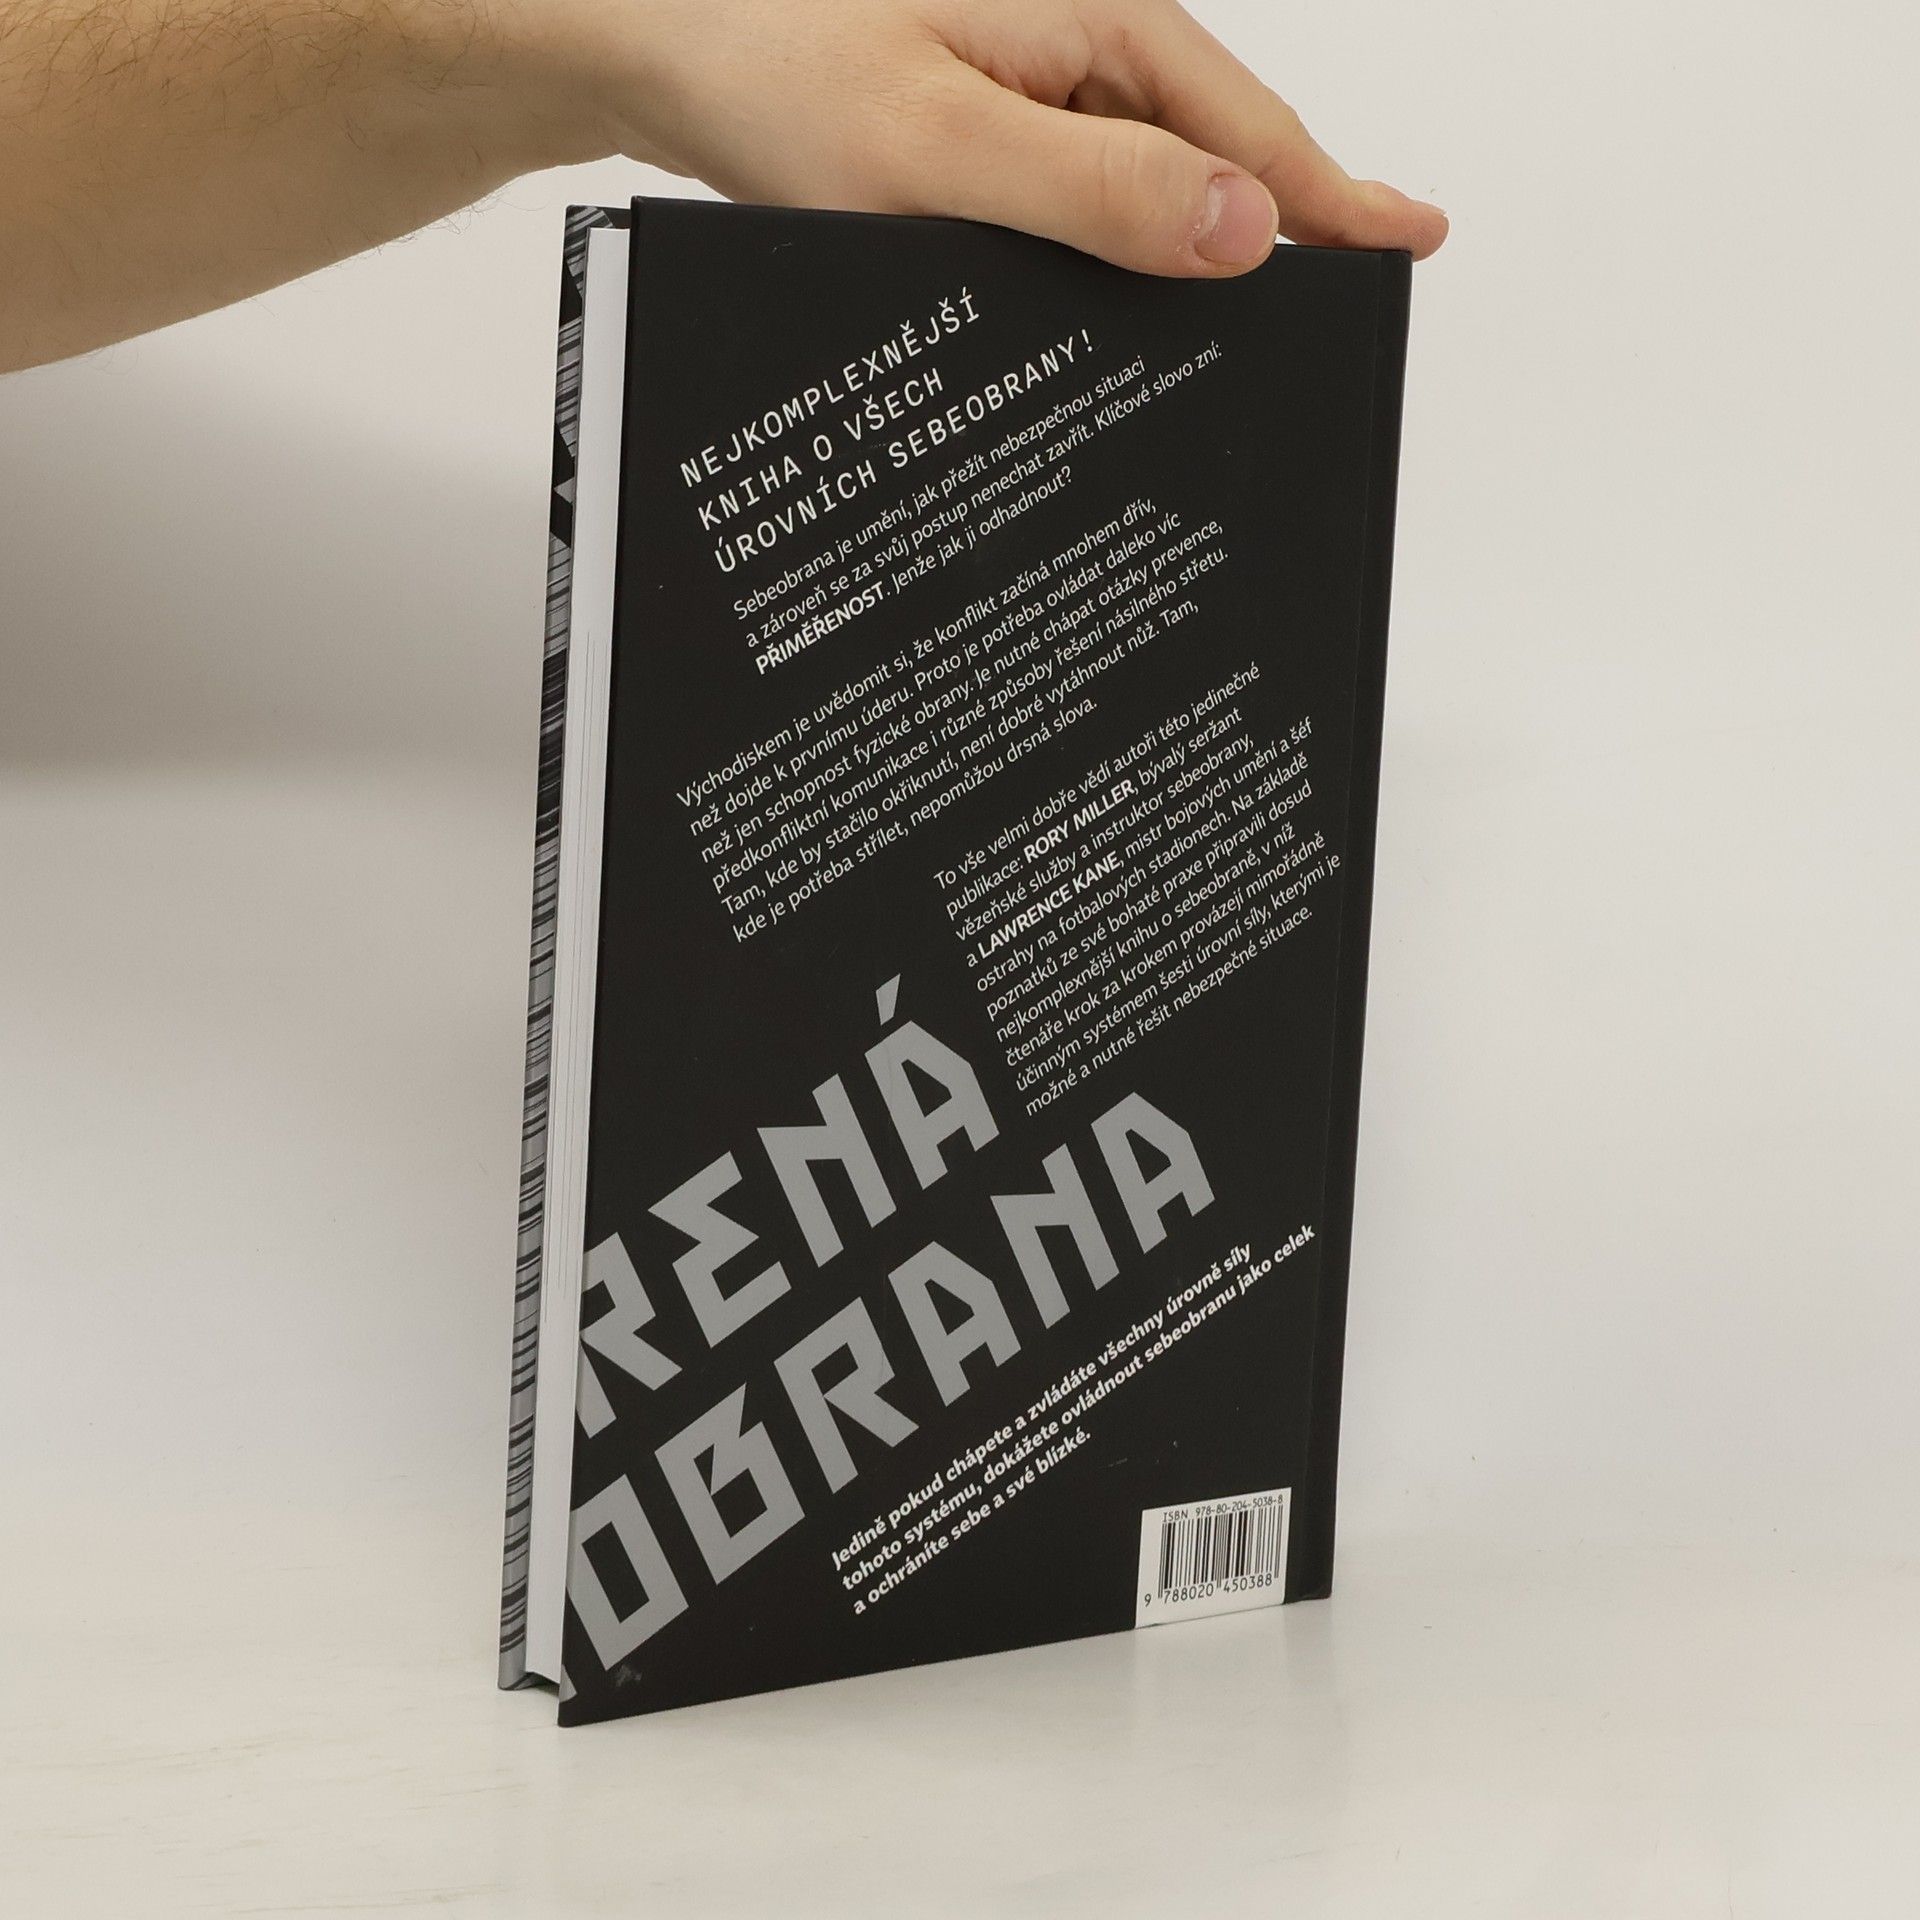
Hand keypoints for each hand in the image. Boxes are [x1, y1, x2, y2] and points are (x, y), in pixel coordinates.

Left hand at [552, 0, 1447, 274]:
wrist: (646, 39)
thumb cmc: (769, 66)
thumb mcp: (937, 148)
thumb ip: (1092, 191)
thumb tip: (1242, 228)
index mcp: (1093, 17)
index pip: (1247, 132)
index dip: (1333, 199)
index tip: (1412, 241)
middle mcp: (1073, 35)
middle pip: (1209, 152)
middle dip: (1273, 232)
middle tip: (1345, 308)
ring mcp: (1026, 75)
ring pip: (1140, 176)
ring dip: (1180, 249)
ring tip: (1235, 329)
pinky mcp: (980, 113)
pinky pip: (1074, 185)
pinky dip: (1102, 244)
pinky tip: (1105, 297)